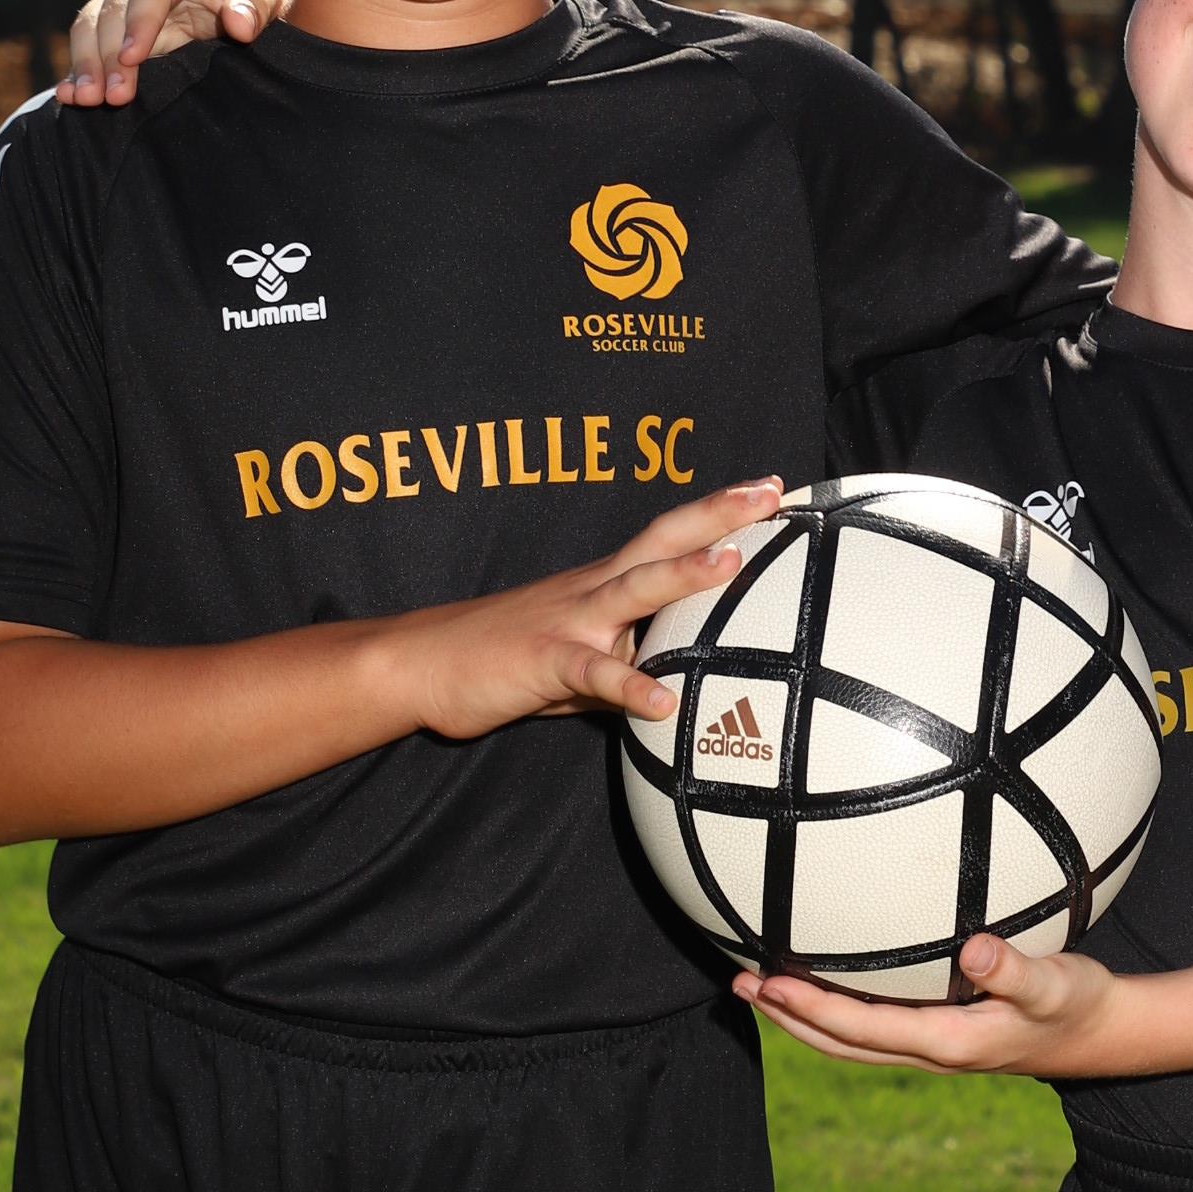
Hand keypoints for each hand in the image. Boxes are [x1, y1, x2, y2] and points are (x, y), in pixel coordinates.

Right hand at [62, 0, 288, 104]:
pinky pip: (83, 46)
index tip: (133, 57)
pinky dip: (76, 72)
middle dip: (109, 53)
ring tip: (89, 100)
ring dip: (87, 65)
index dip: (139, 21)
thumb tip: (239, 23)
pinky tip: (69, 96)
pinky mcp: (105, 26)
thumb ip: (254, 5)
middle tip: (115, 94)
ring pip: (89, 27)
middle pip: (112, 9)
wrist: (233, 14)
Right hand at [386, 485, 782, 744]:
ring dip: (683, 574)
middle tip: (770, 491)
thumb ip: (628, 664)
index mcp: (604, 583)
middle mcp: (593, 590)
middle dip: (718, 514)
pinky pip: (592, 673)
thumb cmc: (504, 661)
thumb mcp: (579, 661)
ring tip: (732, 561)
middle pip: (662, 539)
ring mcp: (569, 622)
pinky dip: (628, 685)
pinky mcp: (544, 660)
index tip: (769, 489)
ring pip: (634, 589)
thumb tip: (678, 687)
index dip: (718, 513)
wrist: (422, 663)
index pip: (669, 538)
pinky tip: (662, 702)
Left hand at [739, 929, 1120, 1077]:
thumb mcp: (1055, 983)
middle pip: (840, 1044)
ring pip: (852, 1042)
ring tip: (760, 991)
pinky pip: (873, 1028)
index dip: (811, 1010)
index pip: (862, 1029)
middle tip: (738, 988)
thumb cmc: (1076, 1002)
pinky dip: (836, 1013)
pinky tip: (822, 984)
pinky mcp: (940, 1035)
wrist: (1099, 1034)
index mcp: (948, 1043)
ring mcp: (932, 1048)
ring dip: (802, 1020)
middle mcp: (931, 1052)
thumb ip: (1014, 969)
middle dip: (788, 1019)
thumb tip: (972, 948)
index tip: (769, 986)